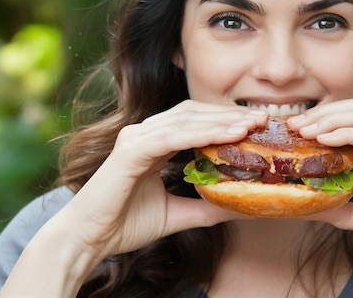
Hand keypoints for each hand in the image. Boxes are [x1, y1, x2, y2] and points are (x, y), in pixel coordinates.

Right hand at [58, 100, 266, 257]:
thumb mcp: (178, 213)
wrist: (88, 240)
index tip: (257, 126)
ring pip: (186, 121)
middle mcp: (144, 134)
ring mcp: (136, 139)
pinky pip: (172, 137)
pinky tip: (227, 136)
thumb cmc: (126, 224)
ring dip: (221, 121)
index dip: (225, 120)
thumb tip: (242, 208)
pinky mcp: (130, 151)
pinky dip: (201, 134)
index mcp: (153, 143)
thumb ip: (207, 207)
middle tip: (263, 120)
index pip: (195, 122)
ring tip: (251, 125)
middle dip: (229, 115)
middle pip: (194, 114)